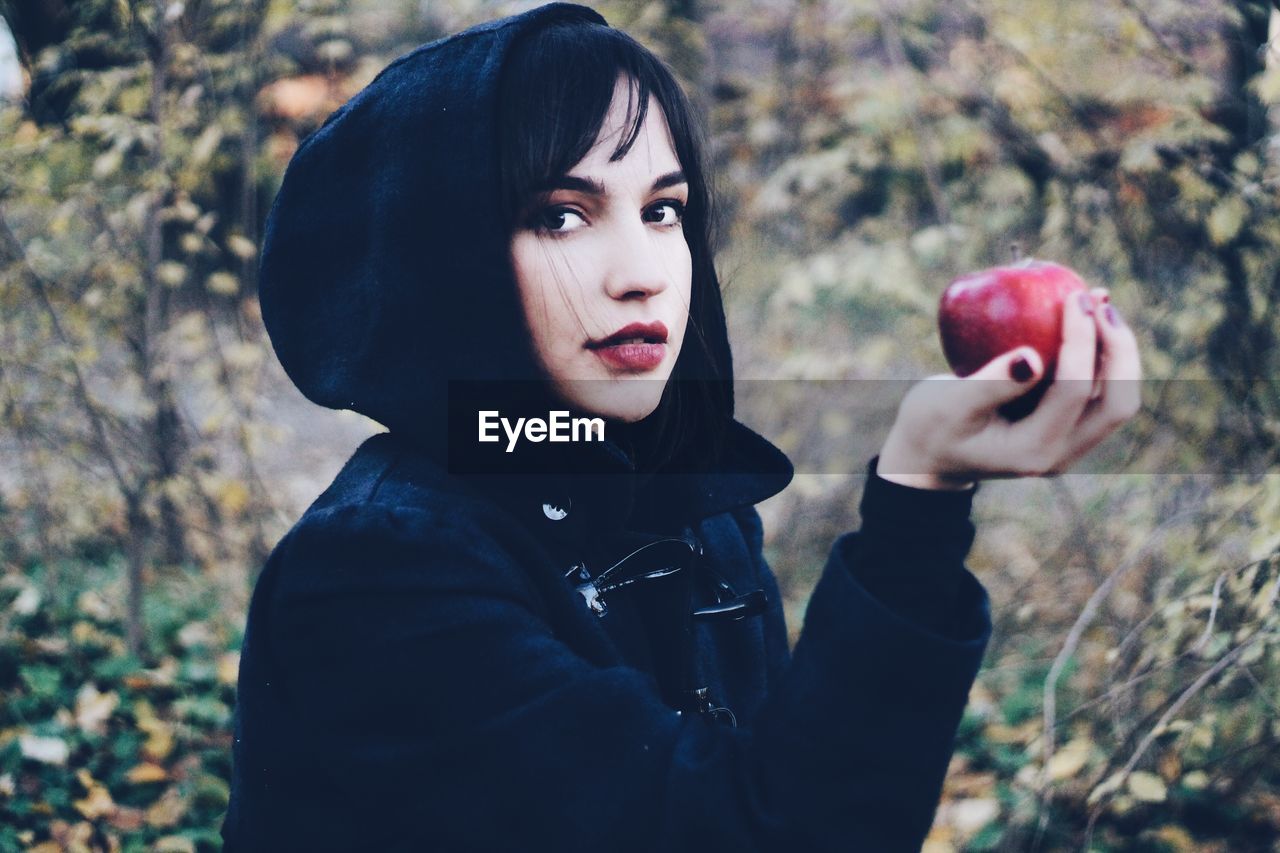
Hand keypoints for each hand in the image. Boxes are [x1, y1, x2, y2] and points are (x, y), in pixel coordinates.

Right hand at [877, 288, 1141, 489]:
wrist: (929, 455)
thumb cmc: (931, 424)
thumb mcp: (949, 403)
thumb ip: (991, 383)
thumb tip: (1033, 356)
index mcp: (1033, 451)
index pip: (1074, 392)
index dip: (1082, 341)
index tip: (1075, 298)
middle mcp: (1061, 454)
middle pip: (1119, 403)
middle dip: (1120, 349)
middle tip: (1100, 302)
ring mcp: (1068, 445)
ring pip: (1118, 397)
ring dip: (1117, 349)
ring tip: (1099, 300)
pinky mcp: (1066, 429)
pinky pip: (1100, 391)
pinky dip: (1100, 355)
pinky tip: (1086, 318)